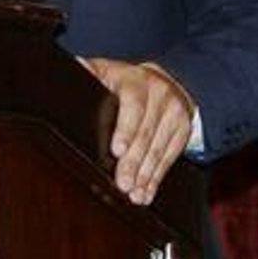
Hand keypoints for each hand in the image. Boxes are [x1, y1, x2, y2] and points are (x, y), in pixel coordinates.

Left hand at [78, 57, 194, 205]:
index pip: (133, 105)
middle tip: (123, 183)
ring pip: (158, 149)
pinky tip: (146, 193)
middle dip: (133, 162)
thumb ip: (91, 71)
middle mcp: (158, 96)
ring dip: (145, 175)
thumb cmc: (129, 82)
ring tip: (133, 193)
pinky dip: (156, 178)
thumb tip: (75, 65)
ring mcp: (173, 114)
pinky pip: (169, 158)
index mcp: (136, 80)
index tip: (117, 150)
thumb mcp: (109, 71)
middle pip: (145, 133)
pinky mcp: (182, 131)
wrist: (172, 81)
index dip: (126, 129)